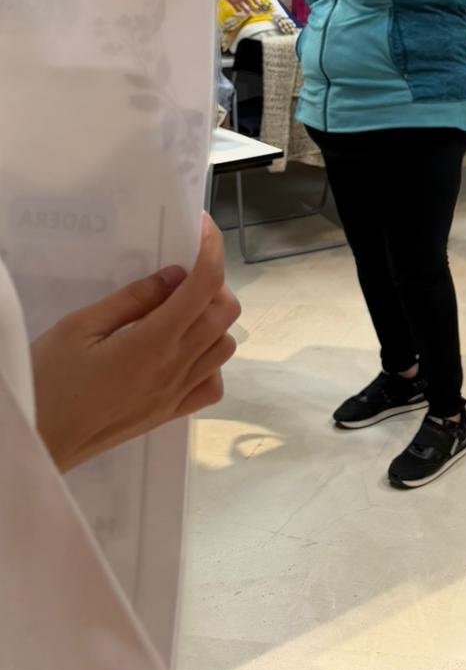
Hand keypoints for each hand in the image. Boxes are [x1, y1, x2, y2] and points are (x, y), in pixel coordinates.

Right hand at [30, 213, 239, 472]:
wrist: (36, 443)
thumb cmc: (47, 381)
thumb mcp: (79, 328)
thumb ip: (132, 299)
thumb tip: (175, 275)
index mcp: (153, 342)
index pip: (204, 285)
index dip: (211, 248)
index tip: (202, 226)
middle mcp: (175, 369)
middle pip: (225, 313)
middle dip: (212, 282)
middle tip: (180, 274)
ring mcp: (175, 396)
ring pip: (224, 347)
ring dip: (213, 320)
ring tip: (179, 311)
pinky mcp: (168, 416)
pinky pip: (211, 385)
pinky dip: (209, 362)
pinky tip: (181, 352)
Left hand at [219, 0, 258, 14]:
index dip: (255, 0)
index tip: (258, 4)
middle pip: (249, 3)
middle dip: (253, 7)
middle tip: (256, 11)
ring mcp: (238, 0)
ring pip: (244, 6)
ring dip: (247, 10)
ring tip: (249, 14)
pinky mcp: (233, 3)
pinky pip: (237, 8)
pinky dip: (239, 11)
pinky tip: (241, 13)